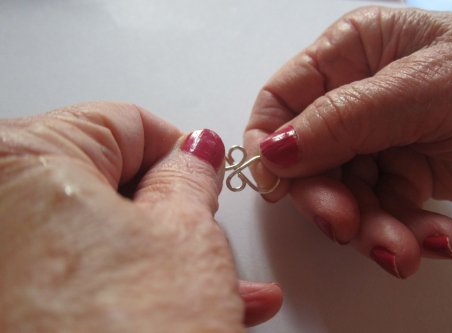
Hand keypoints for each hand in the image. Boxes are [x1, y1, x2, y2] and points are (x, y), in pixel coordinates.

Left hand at [0, 102, 280, 331]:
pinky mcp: (9, 305)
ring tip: (212, 281)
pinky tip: (171, 306)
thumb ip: (190, 179)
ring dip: (157, 256)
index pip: (122, 124)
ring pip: (96, 238)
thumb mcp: (185, 236)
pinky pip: (76, 278)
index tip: (201, 172)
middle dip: (168, 210)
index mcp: (18, 158)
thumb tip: (195, 152)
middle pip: (105, 184)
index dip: (177, 149)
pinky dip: (126, 287)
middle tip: (203, 226)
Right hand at [244, 7, 451, 277]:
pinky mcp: (403, 174)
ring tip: (404, 249)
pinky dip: (406, 233)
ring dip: (372, 228)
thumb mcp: (423, 88)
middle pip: (309, 158)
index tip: (278, 186)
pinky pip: (384, 212)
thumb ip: (344, 118)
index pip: (281, 100)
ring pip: (346, 194)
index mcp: (350, 54)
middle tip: (346, 225)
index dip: (270, 145)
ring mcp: (378, 139)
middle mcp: (354, 97)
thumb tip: (275, 151)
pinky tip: (439, 238)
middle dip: (327, 198)